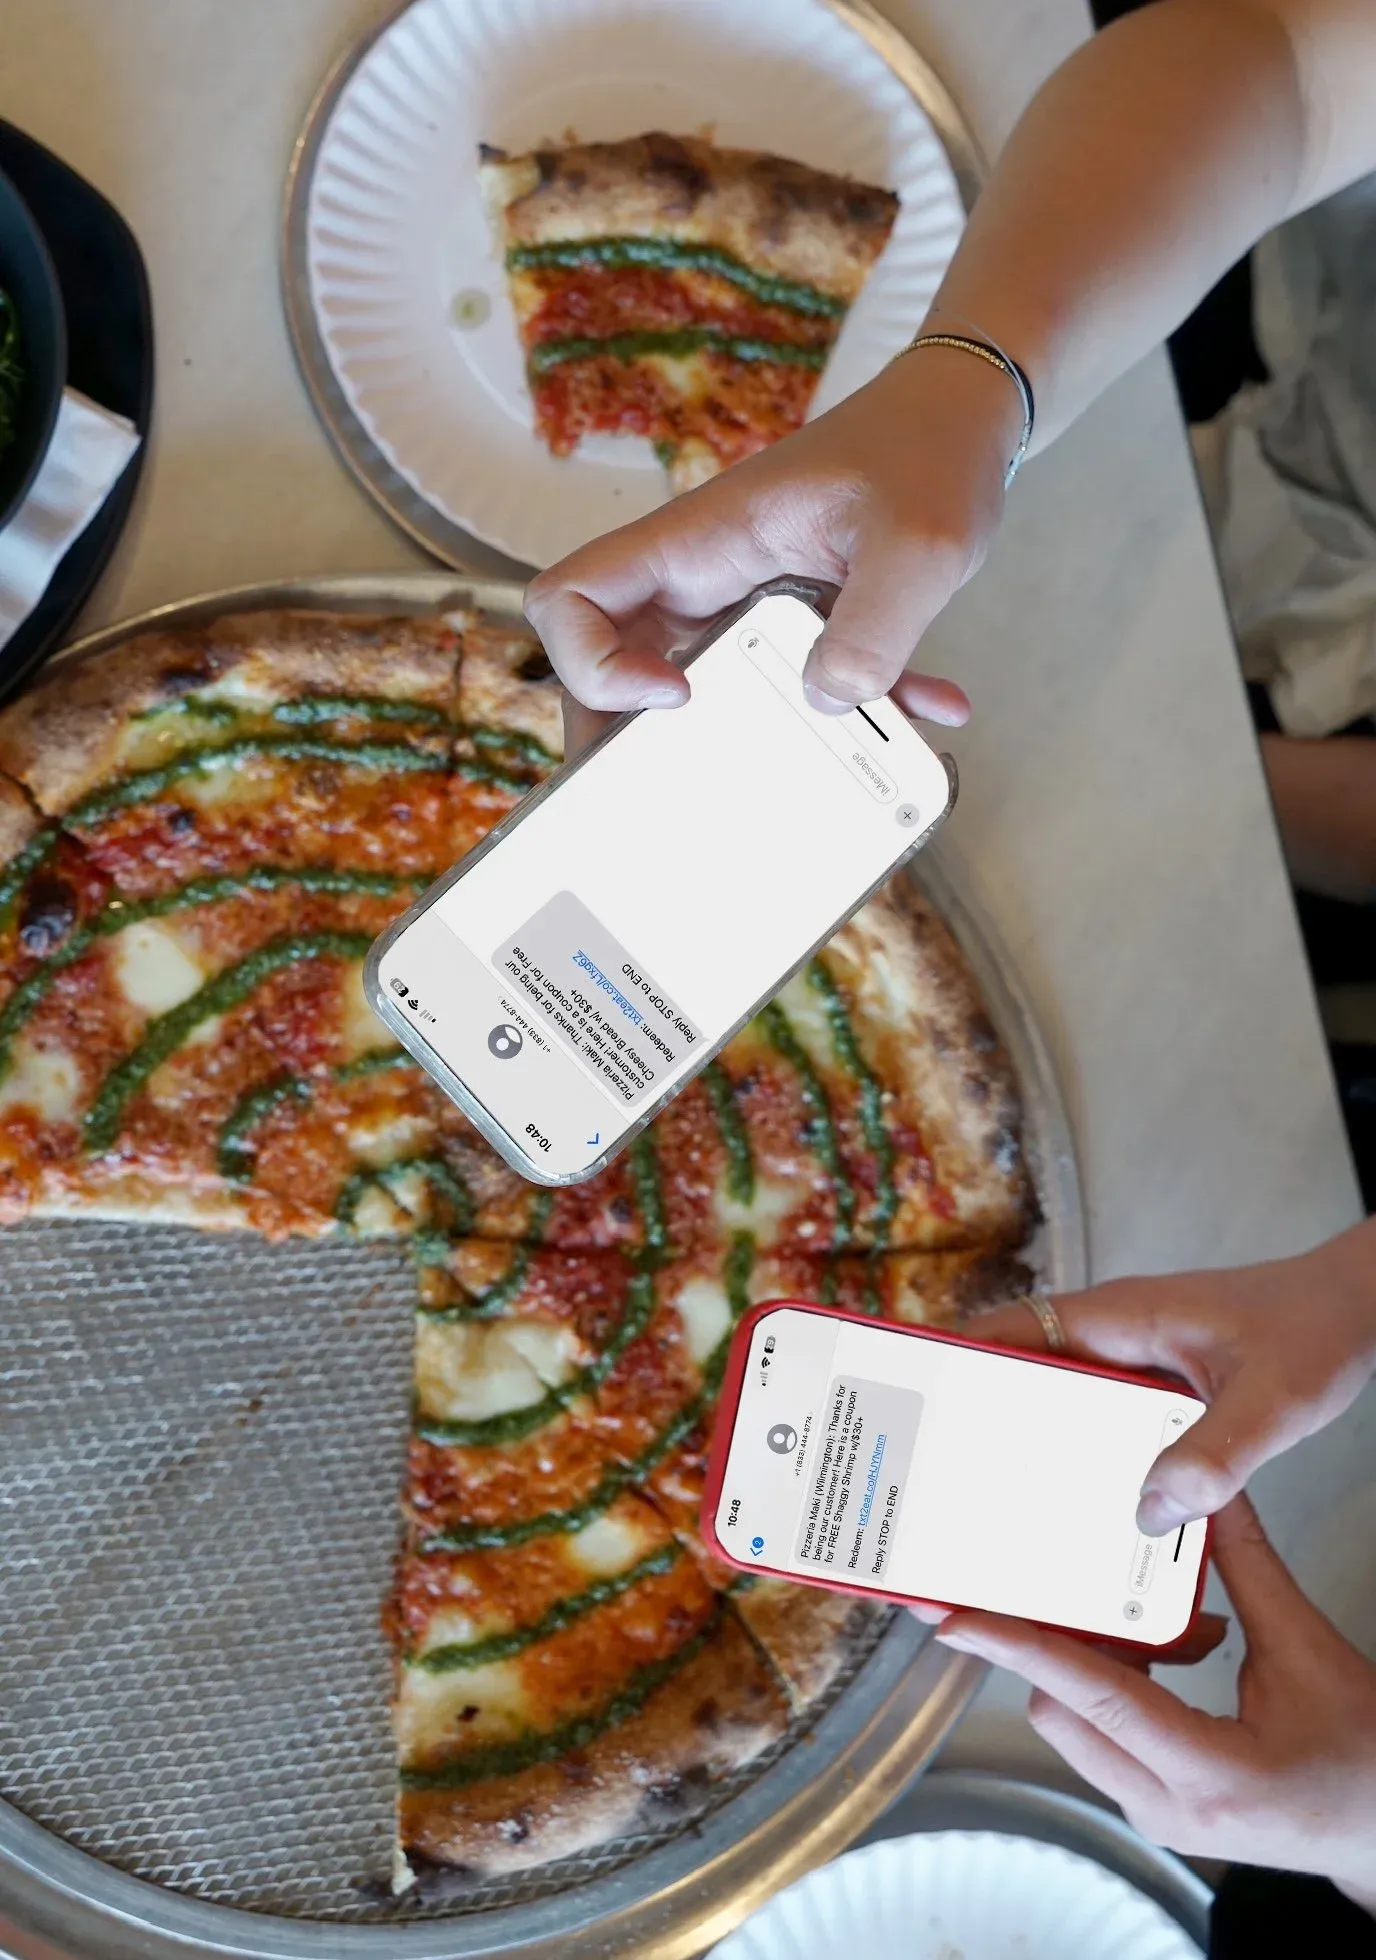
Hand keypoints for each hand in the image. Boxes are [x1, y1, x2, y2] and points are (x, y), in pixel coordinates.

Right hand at [524, 342, 1026, 755]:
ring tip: (805, 767)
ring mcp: (743, 605)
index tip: (672, 696)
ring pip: (699, 691)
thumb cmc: (927, 449)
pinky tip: (914, 710)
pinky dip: (846, 716)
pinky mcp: (790, 628)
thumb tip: (831, 701)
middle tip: (690, 777)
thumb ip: (877, 629)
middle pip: (615, 664)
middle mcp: (705, 577)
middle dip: (638, 736)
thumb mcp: (918, 543)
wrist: (965, 423)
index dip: (589, 663)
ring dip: (745, 739)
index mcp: (700, 541)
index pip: (573, 598)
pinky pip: (786, 689)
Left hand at [930, 1497, 1375, 1913]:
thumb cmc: (1363, 1758)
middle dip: (1058, 1641)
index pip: (1091, 1696)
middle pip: (1062, 1708)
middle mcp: (1166, 1808)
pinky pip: (1100, 1736)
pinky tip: (1167, 1657)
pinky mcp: (1154, 1808)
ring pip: (1075, 1723)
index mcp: (1207, 1773)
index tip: (960, 1619)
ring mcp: (1156, 1815)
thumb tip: (1206, 1492)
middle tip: (1067, 1580)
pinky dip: (1115, 1687)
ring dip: (1095, 1664)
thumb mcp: (1306, 1650)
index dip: (1019, 1648)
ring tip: (1155, 1629)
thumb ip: (1248, 1568)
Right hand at [964, 1222, 1375, 1536]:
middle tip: (936, 1480)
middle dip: (975, 1421)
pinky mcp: (1155, 1389)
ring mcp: (1132, 1362)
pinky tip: (1085, 1511)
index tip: (907, 1403)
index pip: (1006, 1329)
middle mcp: (1112, 1335)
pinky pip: (1099, 1423)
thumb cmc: (1318, 1325)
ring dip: (1027, 1446)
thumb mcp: (1274, 1399)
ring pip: (1056, 1404)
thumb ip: (1216, 1454)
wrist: (1359, 1309)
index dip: (951, 1364)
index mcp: (1117, 1316)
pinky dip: (1081, 1459)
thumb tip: (1150, 1512)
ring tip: (993, 1508)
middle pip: (1017, 1375)